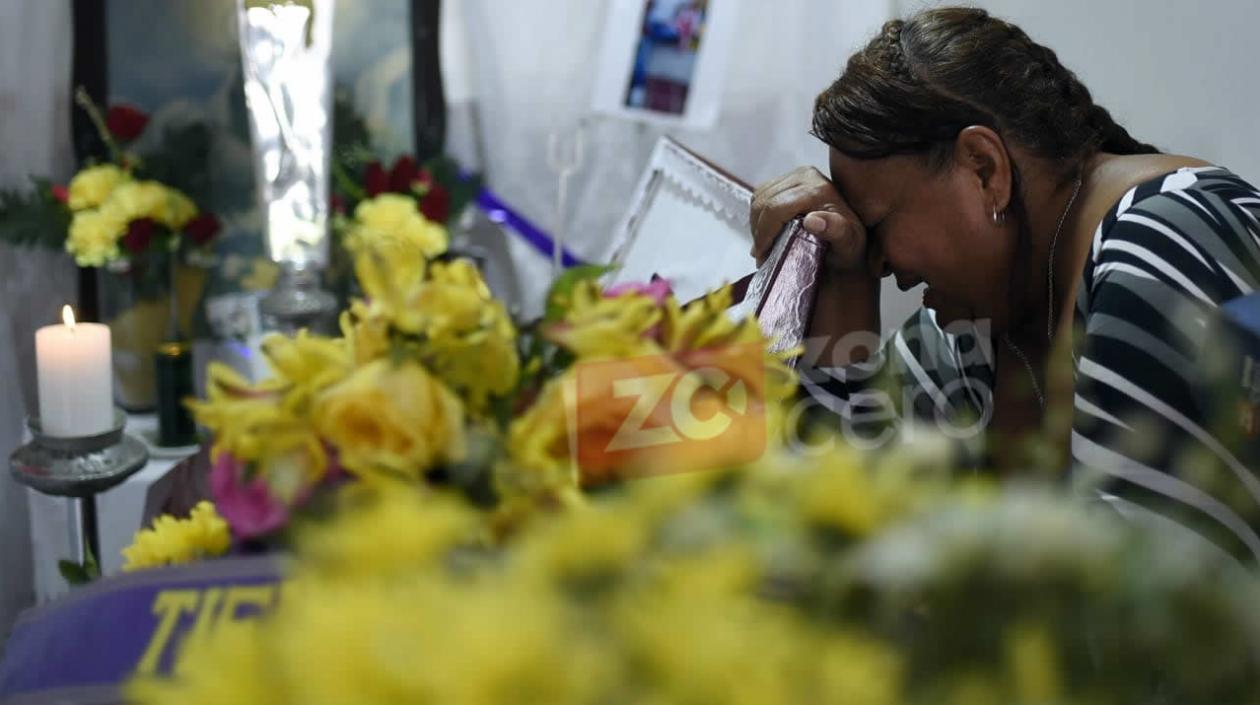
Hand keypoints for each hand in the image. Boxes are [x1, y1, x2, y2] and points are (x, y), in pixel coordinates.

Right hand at [749, 166, 868, 273]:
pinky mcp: (790, 177)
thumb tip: (811, 220)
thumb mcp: (849, 245)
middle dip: (758, 231)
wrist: (852, 236)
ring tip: (763, 245)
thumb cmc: (850, 246)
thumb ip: (836, 231)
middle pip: (764, 202)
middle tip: (761, 254)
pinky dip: (759, 214)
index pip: (776, 208)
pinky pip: (762, 193)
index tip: (762, 256)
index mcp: (818, 190)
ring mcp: (797, 174)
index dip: (764, 234)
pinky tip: (767, 231)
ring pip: (759, 197)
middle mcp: (806, 176)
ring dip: (756, 223)